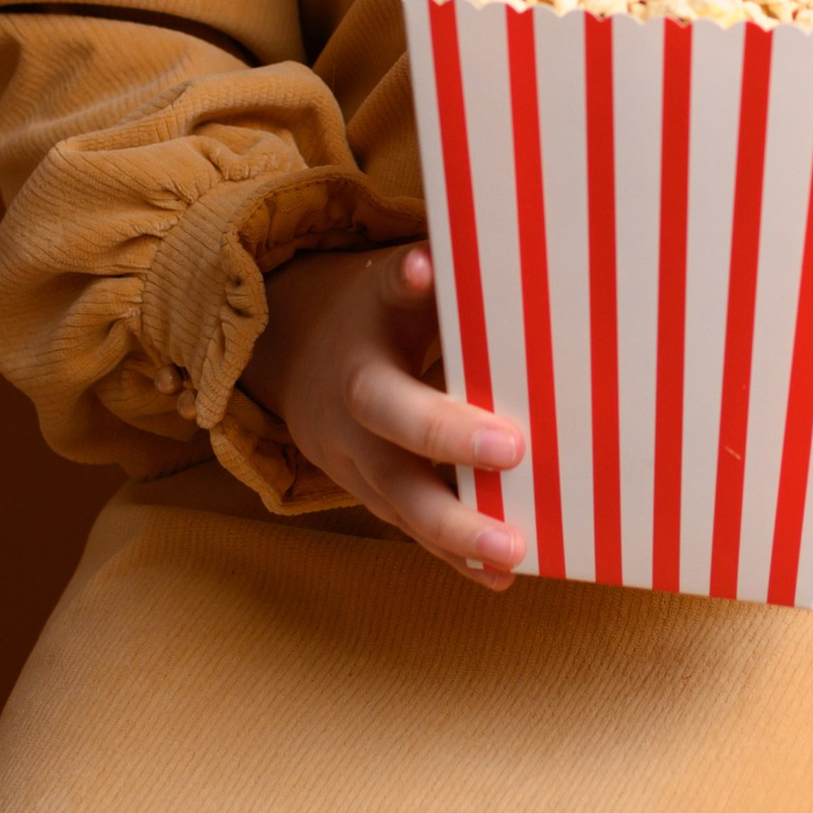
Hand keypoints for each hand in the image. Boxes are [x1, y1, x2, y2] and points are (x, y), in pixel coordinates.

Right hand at [245, 243, 527, 587]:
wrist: (299, 364)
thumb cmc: (381, 315)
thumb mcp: (399, 282)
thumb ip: (440, 271)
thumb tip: (492, 237)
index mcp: (369, 328)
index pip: (387, 301)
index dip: (408, 285)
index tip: (423, 270)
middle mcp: (354, 398)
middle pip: (391, 421)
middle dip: (447, 439)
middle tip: (513, 449)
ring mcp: (356, 456)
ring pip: (400, 496)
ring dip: (454, 528)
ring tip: (512, 550)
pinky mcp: (370, 494)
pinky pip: (411, 527)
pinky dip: (454, 556)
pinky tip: (502, 575)